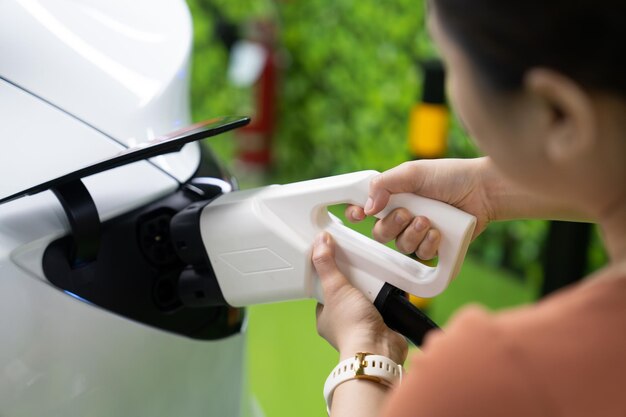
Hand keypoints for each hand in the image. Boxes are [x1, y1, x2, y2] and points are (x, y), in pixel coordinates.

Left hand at [312, 232, 407, 363]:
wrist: (378, 349)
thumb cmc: (351, 324)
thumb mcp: (335, 288)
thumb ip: (326, 264)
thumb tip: (320, 240)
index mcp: (326, 317)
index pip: (325, 291)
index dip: (332, 276)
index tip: (340, 261)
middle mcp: (343, 323)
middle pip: (348, 294)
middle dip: (356, 281)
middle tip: (363, 265)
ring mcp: (363, 326)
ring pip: (367, 300)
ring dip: (374, 289)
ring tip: (378, 272)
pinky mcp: (382, 327)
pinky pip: (385, 307)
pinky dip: (389, 298)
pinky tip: (393, 286)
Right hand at [346, 158, 493, 257]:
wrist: (483, 191)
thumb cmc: (450, 176)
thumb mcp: (413, 172)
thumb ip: (384, 184)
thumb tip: (367, 207)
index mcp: (395, 196)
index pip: (367, 209)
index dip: (358, 214)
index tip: (360, 215)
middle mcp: (405, 215)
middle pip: (381, 233)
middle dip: (391, 226)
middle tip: (407, 214)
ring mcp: (419, 232)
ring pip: (401, 246)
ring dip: (412, 234)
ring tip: (428, 221)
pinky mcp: (435, 246)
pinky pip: (421, 255)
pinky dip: (428, 244)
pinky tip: (438, 232)